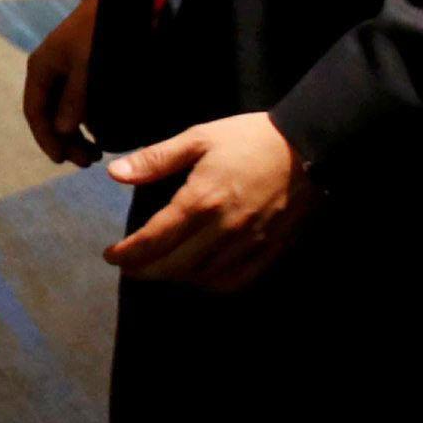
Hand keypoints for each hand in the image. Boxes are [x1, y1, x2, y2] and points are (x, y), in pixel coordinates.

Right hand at [21, 0, 101, 165]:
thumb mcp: (87, 67)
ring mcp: (65, 70)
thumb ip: (75, 99)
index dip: (46, 139)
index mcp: (41, 69)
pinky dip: (87, 120)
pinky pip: (78, 102)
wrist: (121, 1)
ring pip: (64, 111)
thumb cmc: (100, 32)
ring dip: (77, 133)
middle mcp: (49, 71)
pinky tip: (101, 131)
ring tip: (96, 152)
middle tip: (87, 161)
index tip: (61, 161)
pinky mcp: (83, 69)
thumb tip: (64, 130)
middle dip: (64, 141)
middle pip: (48, 115)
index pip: (35, 112)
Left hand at [101, 112, 308, 288]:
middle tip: (130, 267)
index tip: (111, 256)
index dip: (128, 254)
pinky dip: (211, 284)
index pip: (154, 240)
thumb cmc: (250, 139)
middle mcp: (223, 229)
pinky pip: (236, 281)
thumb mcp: (198, 138)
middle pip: (174, 266)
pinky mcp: (271, 251)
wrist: (310, 147)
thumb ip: (155, 159)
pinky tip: (200, 275)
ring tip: (160, 267)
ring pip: (202, 278)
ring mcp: (249, 244)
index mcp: (201, 200)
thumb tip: (114, 173)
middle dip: (146, 271)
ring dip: (175, 278)